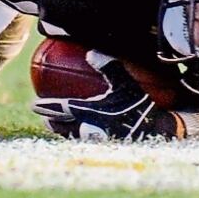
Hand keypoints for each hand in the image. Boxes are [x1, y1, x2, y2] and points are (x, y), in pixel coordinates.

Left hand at [31, 50, 180, 140]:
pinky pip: (90, 141)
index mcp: (93, 113)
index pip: (64, 109)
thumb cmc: (143, 106)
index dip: (48, 107)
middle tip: (41, 118)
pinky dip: (81, 137)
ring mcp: (101, 139)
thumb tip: (90, 51)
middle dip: (52, 122)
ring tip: (55, 128)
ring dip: (64, 132)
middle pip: (65, 127)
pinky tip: (82, 134)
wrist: (163, 131)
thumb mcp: (126, 84)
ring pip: (75, 136)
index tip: (35, 104)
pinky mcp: (111, 146)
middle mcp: (93, 128)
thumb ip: (110, 66)